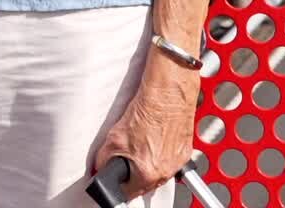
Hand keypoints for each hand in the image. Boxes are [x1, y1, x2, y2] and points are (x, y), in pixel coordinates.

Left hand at [93, 79, 197, 198]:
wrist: (168, 93)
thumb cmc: (147, 111)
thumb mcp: (115, 137)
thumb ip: (104, 158)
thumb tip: (99, 167)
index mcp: (148, 173)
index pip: (128, 192)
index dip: (119, 184)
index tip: (116, 178)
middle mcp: (165, 171)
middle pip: (145, 182)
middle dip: (134, 172)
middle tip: (129, 156)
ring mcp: (177, 161)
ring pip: (159, 171)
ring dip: (149, 162)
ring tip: (143, 143)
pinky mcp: (185, 149)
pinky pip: (171, 159)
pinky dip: (163, 152)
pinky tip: (156, 137)